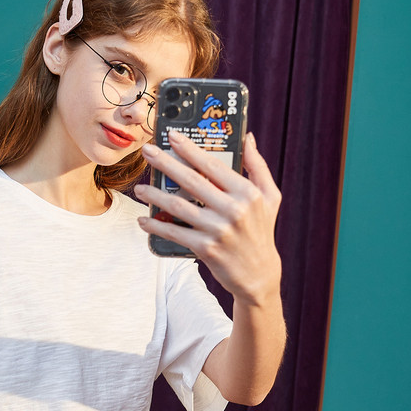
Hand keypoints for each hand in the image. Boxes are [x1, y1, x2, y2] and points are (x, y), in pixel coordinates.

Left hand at [134, 130, 281, 304]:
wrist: (258, 275)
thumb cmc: (261, 231)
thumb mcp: (270, 197)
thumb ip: (258, 166)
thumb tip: (247, 137)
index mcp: (247, 193)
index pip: (213, 165)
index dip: (190, 149)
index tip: (172, 136)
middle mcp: (233, 210)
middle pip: (191, 181)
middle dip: (166, 163)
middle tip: (148, 152)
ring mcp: (218, 230)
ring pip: (178, 207)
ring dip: (155, 196)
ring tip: (140, 188)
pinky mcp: (206, 249)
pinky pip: (175, 233)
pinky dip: (157, 226)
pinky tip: (144, 220)